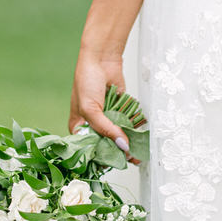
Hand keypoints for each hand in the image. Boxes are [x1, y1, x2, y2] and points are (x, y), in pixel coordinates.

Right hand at [68, 47, 140, 164]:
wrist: (101, 58)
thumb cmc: (87, 81)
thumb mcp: (91, 109)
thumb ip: (106, 129)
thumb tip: (122, 145)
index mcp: (79, 127)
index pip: (91, 147)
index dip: (103, 155)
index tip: (117, 162)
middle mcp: (93, 124)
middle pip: (107, 143)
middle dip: (120, 151)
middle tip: (132, 159)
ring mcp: (107, 117)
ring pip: (119, 134)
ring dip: (130, 142)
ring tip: (140, 152)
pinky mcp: (120, 109)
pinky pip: (128, 122)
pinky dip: (134, 128)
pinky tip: (142, 137)